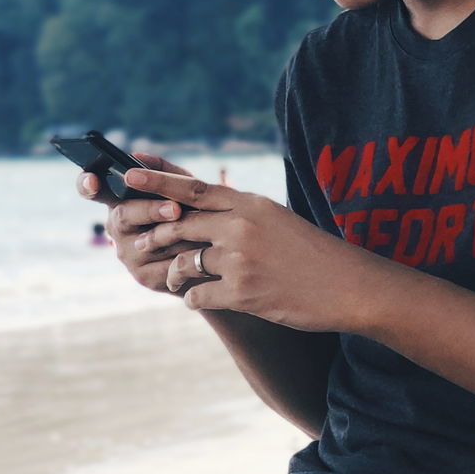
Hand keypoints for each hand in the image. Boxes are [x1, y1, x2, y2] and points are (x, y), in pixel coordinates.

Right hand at [75, 152, 207, 295]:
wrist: (208, 251)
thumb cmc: (190, 208)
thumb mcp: (180, 184)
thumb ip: (161, 169)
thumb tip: (136, 156)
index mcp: (119, 199)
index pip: (92, 190)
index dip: (87, 184)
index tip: (93, 180)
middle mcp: (117, 227)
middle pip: (124, 216)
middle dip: (150, 210)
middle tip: (175, 208)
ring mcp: (128, 253)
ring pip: (147, 242)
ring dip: (176, 234)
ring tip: (201, 229)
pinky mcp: (144, 276)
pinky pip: (163, 266)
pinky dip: (184, 256)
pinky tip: (201, 251)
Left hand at [125, 166, 373, 331]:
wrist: (345, 284)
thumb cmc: (310, 251)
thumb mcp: (274, 218)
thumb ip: (238, 212)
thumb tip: (199, 206)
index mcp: (249, 202)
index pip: (193, 187)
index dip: (158, 181)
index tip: (129, 174)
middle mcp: (241, 225)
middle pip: (180, 223)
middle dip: (155, 234)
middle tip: (139, 241)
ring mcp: (240, 260)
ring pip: (185, 262)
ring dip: (175, 272)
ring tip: (175, 278)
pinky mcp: (242, 293)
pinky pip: (198, 295)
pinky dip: (194, 298)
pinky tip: (200, 299)